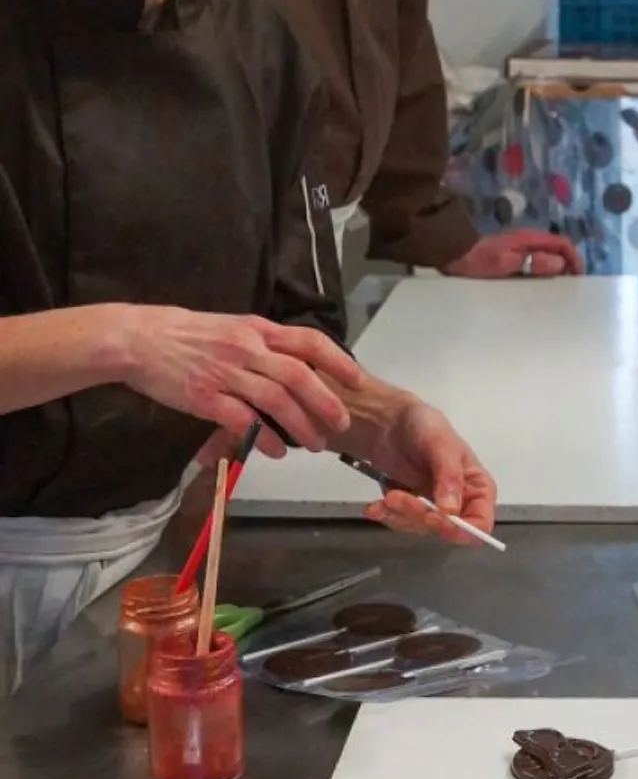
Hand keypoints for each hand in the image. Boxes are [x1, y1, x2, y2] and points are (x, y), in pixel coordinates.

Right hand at [118, 307, 360, 450]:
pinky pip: (243, 420)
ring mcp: (226, 372)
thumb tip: (291, 360)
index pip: (309, 342)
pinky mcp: (205, 396)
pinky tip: (277, 451)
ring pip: (277, 400)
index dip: (338, 361)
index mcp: (257, 329)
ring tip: (316, 444)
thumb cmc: (185, 334)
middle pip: (299, 376)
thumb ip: (260, 343)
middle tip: (342, 423)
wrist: (138, 339)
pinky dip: (264, 438)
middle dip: (326, 402)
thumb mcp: (231, 327)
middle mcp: (248, 348)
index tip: (358, 380)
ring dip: (302, 425)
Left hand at [359, 397, 498, 541]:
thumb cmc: (424, 426)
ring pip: (421, 528)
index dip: (460, 529)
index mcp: (477, 487)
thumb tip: (451, 511)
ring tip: (386, 496)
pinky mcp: (411, 509)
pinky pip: (401, 523)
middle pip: (446, 529)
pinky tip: (374, 507)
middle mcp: (460, 502)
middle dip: (420, 517)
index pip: (480, 523)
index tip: (433, 519)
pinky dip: (386, 516)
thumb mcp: (440, 443)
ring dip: (400, 515)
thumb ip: (449, 475)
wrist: (390, 422)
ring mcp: (434, 508)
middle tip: (396, 497)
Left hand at [445, 228, 581, 278]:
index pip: (562, 243)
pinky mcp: (513, 254)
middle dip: (568, 264)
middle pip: (557, 249)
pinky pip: (536, 260)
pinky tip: (540, 285)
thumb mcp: (505, 263)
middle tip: (571, 286)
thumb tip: (560, 264)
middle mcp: (528, 239)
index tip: (578, 277)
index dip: (574, 258)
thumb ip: (532, 262)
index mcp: (530, 239)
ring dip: (557, 268)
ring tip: (558, 288)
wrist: (453, 254)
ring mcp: (520, 246)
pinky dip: (544, 270)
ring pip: (548, 254)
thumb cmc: (478, 260)